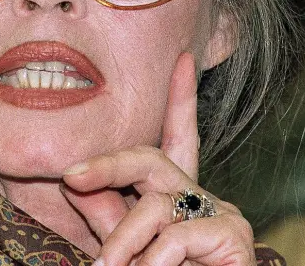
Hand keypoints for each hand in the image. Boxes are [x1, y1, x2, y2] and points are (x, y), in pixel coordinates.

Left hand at [61, 53, 255, 265]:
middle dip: (109, 163)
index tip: (183, 59)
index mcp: (176, 199)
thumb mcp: (123, 248)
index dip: (179, 99)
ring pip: (154, 204)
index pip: (176, 140)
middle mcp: (200, 199)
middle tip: (70, 176)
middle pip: (151, 159)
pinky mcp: (233, 237)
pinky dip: (154, 260)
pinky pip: (177, 235)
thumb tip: (73, 181)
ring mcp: (220, 215)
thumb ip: (105, 215)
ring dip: (122, 241)